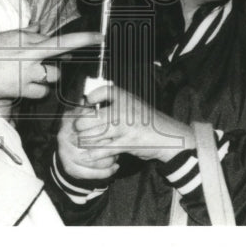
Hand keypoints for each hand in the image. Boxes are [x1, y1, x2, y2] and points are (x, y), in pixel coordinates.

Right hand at [0, 27, 100, 99]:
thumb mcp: (4, 36)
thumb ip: (26, 33)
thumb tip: (41, 28)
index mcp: (28, 42)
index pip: (63, 41)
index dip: (85, 40)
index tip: (101, 38)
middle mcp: (31, 58)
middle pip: (58, 64)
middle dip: (52, 64)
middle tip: (39, 64)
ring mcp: (27, 76)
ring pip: (51, 80)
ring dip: (44, 79)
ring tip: (27, 76)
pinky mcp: (20, 91)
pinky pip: (40, 93)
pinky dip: (36, 91)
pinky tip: (23, 86)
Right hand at [56, 104, 120, 180]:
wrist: (69, 147)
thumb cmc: (83, 127)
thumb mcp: (85, 114)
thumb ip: (93, 109)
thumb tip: (103, 103)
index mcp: (69, 120)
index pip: (89, 123)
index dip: (104, 126)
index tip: (116, 127)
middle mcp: (64, 136)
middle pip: (92, 142)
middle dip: (108, 144)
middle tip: (119, 144)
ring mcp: (65, 154)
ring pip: (94, 160)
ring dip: (109, 159)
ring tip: (117, 155)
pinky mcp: (70, 168)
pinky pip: (91, 173)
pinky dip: (106, 171)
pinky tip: (115, 167)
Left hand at [76, 84, 192, 163]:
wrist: (168, 136)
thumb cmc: (145, 120)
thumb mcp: (131, 104)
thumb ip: (113, 102)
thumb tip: (88, 103)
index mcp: (124, 97)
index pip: (102, 91)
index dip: (91, 98)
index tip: (87, 104)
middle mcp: (123, 110)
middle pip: (92, 117)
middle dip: (81, 124)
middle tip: (77, 128)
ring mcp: (125, 128)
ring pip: (96, 134)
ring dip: (85, 139)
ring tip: (79, 141)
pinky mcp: (127, 143)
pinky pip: (105, 149)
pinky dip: (93, 154)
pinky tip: (86, 155)